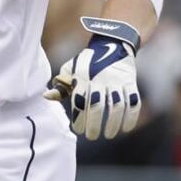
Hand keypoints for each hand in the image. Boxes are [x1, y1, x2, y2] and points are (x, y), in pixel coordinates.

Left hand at [43, 19, 140, 139]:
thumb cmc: (87, 63)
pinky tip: (125, 128)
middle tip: (91, 136)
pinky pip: (133, 102)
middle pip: (97, 105)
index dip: (78, 117)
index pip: (79, 100)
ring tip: (108, 135)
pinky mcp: (130, 82)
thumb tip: (46, 97)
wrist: (112, 44)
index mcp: (82, 77)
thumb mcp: (71, 69)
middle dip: (94, 124)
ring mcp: (116, 81)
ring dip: (113, 123)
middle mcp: (99, 79)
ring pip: (116, 106)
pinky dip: (131, 117)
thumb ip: (61, 86)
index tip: (77, 130)